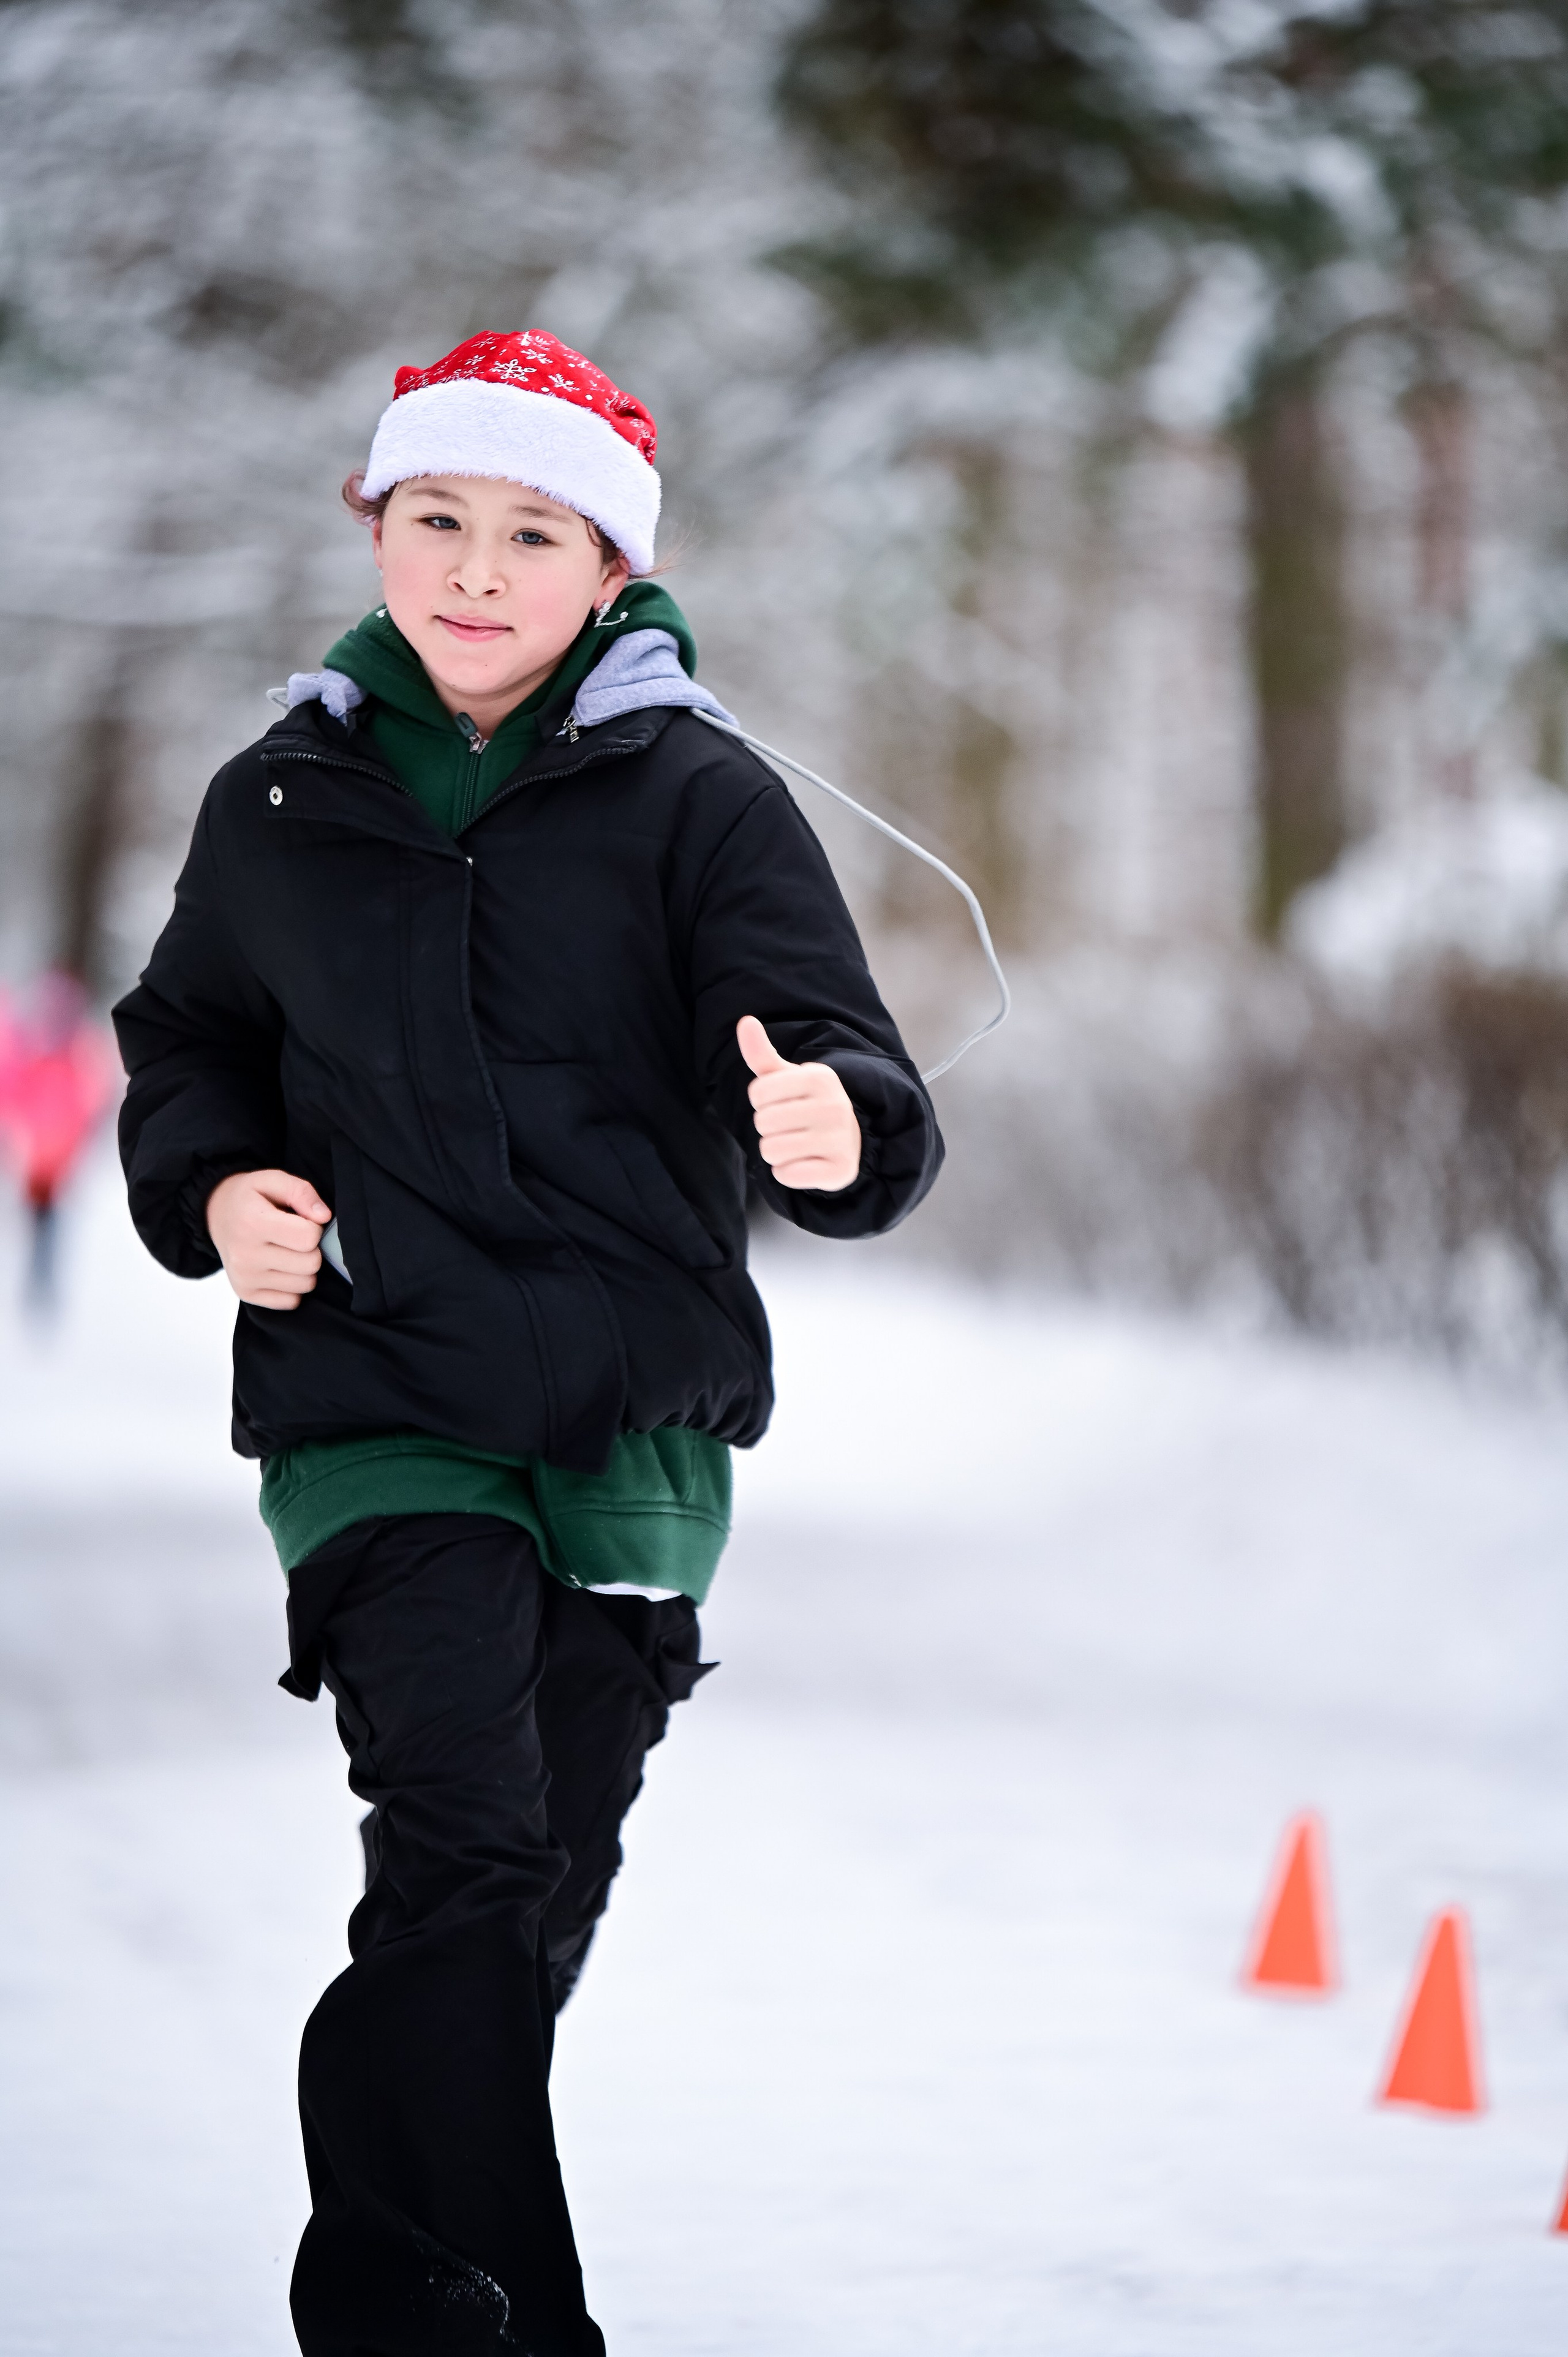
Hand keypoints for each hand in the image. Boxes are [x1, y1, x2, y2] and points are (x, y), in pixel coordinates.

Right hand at [206, 1168, 330, 1308]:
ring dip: (303, 1268)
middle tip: (294, 1237)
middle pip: (311, 1264)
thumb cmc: (249, 1198)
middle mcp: (245, 1255)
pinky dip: (292, 1286)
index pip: (309, 1238)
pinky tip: (279, 1267)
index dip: (313, 1227)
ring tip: (286, 1251)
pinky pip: (292, 1301)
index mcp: (252, 1224)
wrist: (216, 1215)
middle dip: (311, 1249)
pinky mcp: (246, 1294)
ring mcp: (245, 1278)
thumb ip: (301, 1192)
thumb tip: (324, 1217)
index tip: (300, 1220)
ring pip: (305, 1284)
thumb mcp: (271, 1180)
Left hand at [737, 1016, 860, 1192]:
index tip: (782, 1103)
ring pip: (771, 1151)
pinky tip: (804, 1163)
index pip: (757, 1093)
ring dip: (775, 1153)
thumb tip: (745, 1021)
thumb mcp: (786, 1078)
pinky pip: (787, 1175)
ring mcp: (840, 1139)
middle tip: (790, 1127)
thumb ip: (762, 1053)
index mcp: (820, 1077)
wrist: (848, 1141)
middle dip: (767, 1129)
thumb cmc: (807, 1105)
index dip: (761, 1102)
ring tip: (795, 1145)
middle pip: (764, 1123)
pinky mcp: (840, 1170)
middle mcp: (834, 1105)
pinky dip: (787, 1173)